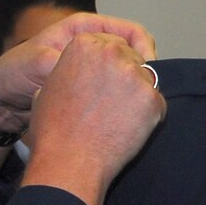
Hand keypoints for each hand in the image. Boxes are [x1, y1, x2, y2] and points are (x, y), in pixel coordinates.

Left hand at [0, 12, 157, 134]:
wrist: (1, 102)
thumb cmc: (13, 74)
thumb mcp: (37, 63)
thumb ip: (66, 62)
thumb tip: (95, 68)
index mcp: (83, 29)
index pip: (129, 31)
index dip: (144, 49)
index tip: (149, 70)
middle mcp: (92, 46)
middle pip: (132, 53)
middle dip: (142, 72)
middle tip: (147, 93)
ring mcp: (92, 69)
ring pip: (125, 75)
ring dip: (133, 89)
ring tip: (136, 106)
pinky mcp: (90, 90)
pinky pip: (114, 92)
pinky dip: (121, 102)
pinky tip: (122, 116)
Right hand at [19, 32, 166, 204]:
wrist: (69, 161)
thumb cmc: (54, 130)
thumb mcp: (48, 86)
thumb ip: (70, 70)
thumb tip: (80, 75)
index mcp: (84, 43)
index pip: (111, 44)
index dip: (109, 65)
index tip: (104, 83)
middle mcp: (111, 52)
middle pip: (132, 57)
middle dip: (126, 76)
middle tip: (113, 103)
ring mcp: (135, 75)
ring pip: (147, 78)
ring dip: (138, 95)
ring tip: (118, 119)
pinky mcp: (152, 98)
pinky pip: (157, 102)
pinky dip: (148, 116)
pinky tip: (128, 129)